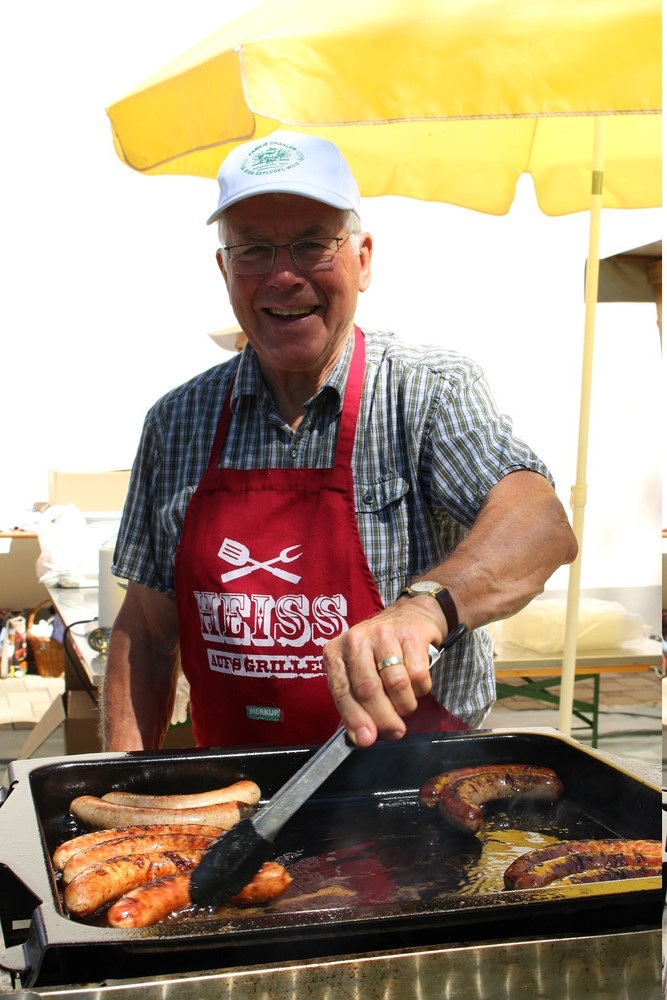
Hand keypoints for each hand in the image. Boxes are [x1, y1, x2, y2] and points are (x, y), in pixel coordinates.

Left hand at [322, 598, 445, 746]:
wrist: (411, 615)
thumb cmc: (380, 651)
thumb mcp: (359, 671)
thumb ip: (356, 702)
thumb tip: (361, 738)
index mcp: (336, 651)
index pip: (341, 690)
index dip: (354, 718)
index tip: (366, 740)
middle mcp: (356, 639)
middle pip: (368, 689)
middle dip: (383, 718)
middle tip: (395, 731)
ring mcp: (383, 634)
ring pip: (395, 684)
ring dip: (405, 705)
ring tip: (406, 705)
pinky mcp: (410, 634)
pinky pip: (418, 675)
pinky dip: (421, 689)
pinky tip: (417, 685)